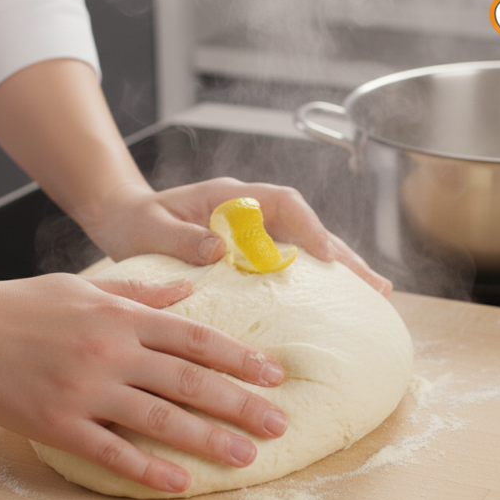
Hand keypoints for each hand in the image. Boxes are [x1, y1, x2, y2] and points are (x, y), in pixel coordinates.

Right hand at [0, 273, 288, 493]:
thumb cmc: (23, 304)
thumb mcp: (85, 284)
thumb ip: (140, 291)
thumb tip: (188, 291)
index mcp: (121, 316)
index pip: (195, 337)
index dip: (240, 357)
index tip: (274, 374)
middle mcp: (111, 351)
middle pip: (190, 380)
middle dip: (240, 403)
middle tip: (279, 423)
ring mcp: (86, 389)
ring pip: (160, 418)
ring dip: (208, 439)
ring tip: (246, 454)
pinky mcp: (59, 423)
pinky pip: (111, 450)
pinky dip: (148, 468)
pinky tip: (179, 481)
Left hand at [83, 177, 392, 295]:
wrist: (122, 220)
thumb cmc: (134, 220)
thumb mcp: (149, 228)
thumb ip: (179, 237)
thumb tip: (217, 248)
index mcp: (230, 195)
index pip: (284, 203)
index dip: (309, 228)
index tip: (326, 256)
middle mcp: (249, 210)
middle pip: (307, 228)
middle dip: (343, 255)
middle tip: (377, 285)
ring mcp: (253, 231)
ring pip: (306, 247)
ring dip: (338, 270)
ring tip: (374, 295)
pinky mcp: (249, 252)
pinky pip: (290, 263)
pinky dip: (315, 282)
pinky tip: (335, 303)